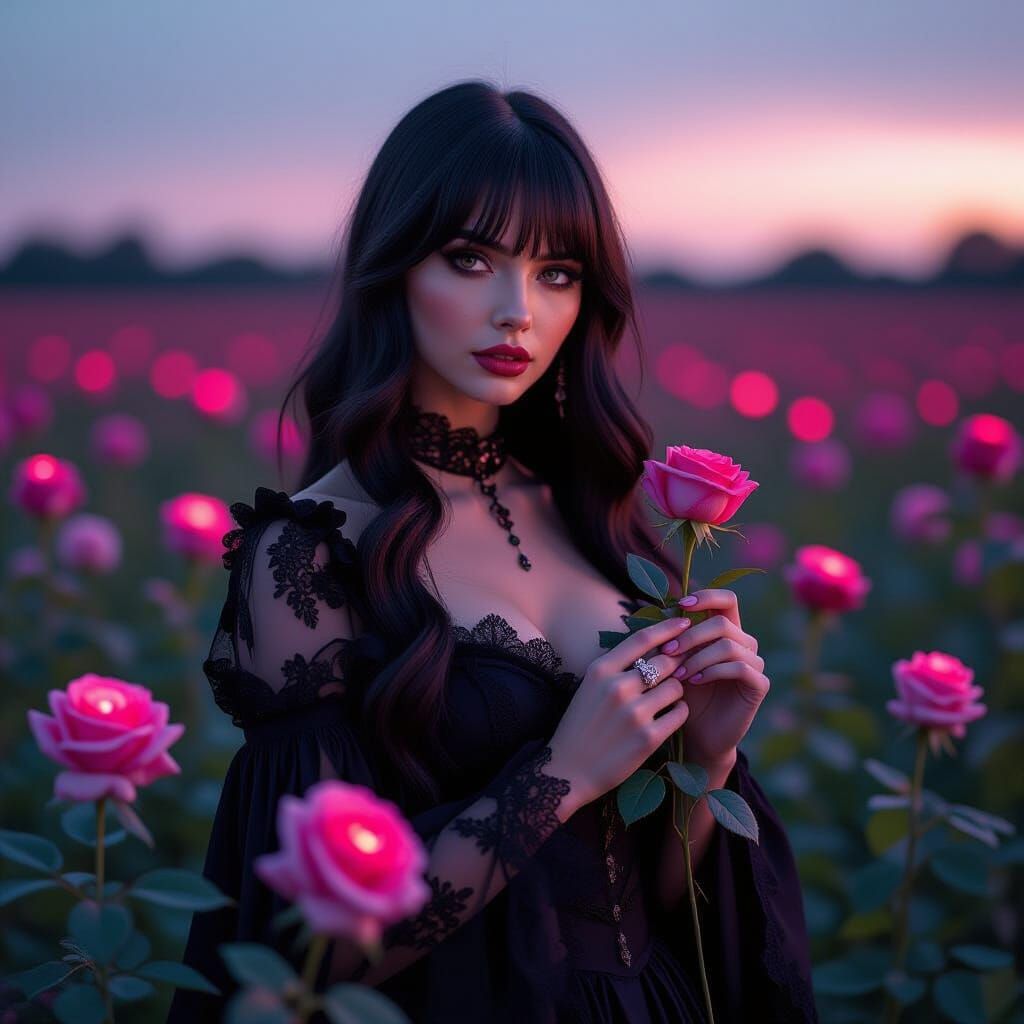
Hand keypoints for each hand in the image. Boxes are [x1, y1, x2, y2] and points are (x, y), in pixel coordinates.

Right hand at [547, 617, 695, 809]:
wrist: (567, 771)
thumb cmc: (580, 725)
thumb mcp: (590, 687)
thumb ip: (617, 666)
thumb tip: (654, 645)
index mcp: (600, 670)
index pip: (642, 638)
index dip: (667, 627)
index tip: (684, 622)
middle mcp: (617, 687)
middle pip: (665, 661)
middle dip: (677, 664)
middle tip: (680, 670)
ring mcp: (634, 713)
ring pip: (676, 687)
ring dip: (677, 691)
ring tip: (666, 700)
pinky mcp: (648, 738)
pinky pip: (680, 713)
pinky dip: (679, 712)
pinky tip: (668, 717)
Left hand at [659, 588, 768, 767]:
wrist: (697, 733)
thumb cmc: (683, 694)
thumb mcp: (674, 662)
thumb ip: (672, 638)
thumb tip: (661, 615)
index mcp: (726, 631)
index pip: (726, 600)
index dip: (706, 597)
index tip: (681, 606)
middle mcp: (745, 643)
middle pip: (722, 622)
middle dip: (690, 635)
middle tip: (666, 652)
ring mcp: (755, 663)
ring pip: (728, 644)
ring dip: (697, 657)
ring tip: (677, 673)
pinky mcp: (759, 684)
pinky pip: (739, 667)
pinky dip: (713, 671)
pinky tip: (694, 681)